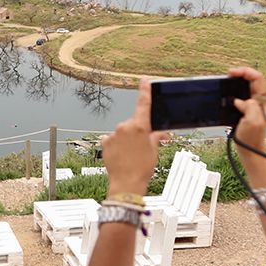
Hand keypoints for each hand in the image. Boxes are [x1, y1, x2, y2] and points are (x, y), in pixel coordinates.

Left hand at [103, 78, 169, 194]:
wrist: (127, 184)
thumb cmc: (143, 168)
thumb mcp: (154, 151)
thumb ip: (156, 137)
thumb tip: (160, 133)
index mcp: (139, 127)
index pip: (143, 104)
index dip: (144, 91)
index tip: (144, 81)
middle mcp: (124, 127)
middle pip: (133, 124)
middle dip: (137, 132)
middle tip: (142, 147)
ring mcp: (113, 135)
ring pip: (122, 133)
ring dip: (126, 140)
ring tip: (131, 155)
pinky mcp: (105, 142)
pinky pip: (112, 140)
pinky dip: (117, 145)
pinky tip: (121, 156)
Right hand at [227, 66, 265, 151]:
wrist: (249, 149)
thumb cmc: (252, 138)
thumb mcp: (252, 122)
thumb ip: (250, 107)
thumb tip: (241, 101)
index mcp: (264, 101)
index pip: (258, 78)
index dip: (245, 72)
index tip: (232, 73)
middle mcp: (261, 100)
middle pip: (252, 79)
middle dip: (240, 74)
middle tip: (228, 74)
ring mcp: (254, 104)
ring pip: (246, 86)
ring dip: (236, 81)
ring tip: (226, 81)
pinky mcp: (247, 109)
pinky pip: (241, 95)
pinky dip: (233, 91)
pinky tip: (226, 93)